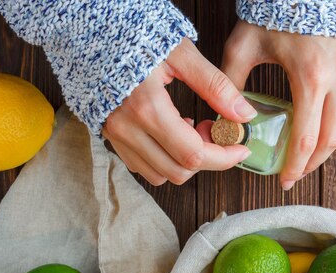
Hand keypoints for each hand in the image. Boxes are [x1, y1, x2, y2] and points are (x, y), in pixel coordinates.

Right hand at [102, 39, 254, 185]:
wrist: (92, 34)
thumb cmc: (136, 37)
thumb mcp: (181, 54)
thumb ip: (215, 86)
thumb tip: (243, 114)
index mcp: (147, 108)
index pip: (193, 154)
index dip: (224, 157)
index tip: (240, 148)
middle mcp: (127, 129)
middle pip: (179, 171)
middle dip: (206, 159)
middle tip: (210, 128)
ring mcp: (115, 136)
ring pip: (160, 175)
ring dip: (183, 161)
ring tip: (187, 128)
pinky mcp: (110, 137)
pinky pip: (142, 166)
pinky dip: (163, 159)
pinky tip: (168, 131)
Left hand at [222, 21, 335, 189]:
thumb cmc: (275, 11)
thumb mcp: (244, 46)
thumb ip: (230, 83)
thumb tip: (224, 116)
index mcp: (311, 78)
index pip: (306, 139)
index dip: (296, 167)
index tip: (285, 181)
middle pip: (331, 140)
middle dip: (312, 164)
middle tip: (296, 173)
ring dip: (327, 145)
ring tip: (306, 152)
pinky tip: (322, 124)